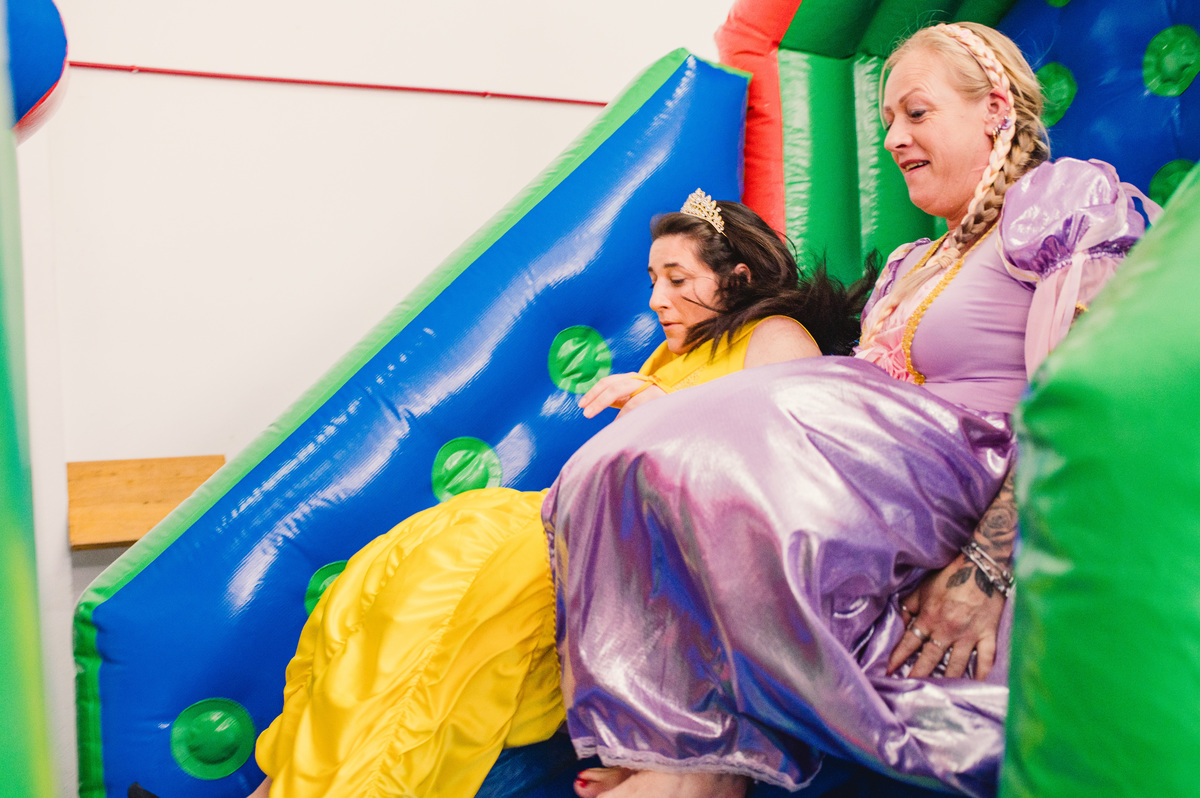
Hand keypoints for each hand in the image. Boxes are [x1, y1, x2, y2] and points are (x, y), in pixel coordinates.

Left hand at [577, 373, 665, 418]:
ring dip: (617, 413)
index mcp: (629, 379)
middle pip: (614, 387)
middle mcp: (639, 380)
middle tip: (586, 414)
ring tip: (605, 425)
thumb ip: (615, 400)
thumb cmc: (650, 403)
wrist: (678, 405)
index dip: (593, 393)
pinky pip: (641, 409)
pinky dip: (630, 418)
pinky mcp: (660, 400)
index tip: (581, 405)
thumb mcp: (630, 398)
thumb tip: (592, 407)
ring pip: (628, 400)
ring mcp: (651, 389)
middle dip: (598, 400)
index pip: (607, 382)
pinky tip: (622, 426)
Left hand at [888, 554, 1006, 679]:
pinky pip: (985, 659)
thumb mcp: (923, 588)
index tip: (888, 672)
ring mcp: (968, 635)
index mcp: (929, 617)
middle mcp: (947, 630)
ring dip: (946, 680)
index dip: (897, 658)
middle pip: (930, 659)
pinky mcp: (988, 635)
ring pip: (956, 665)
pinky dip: (981, 674)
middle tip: (909, 689)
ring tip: (938, 693)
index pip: (909, 643)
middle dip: (918, 675)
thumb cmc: (950, 575)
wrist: (982, 566)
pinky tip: (976, 687)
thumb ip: (909, 606)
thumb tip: (899, 624)